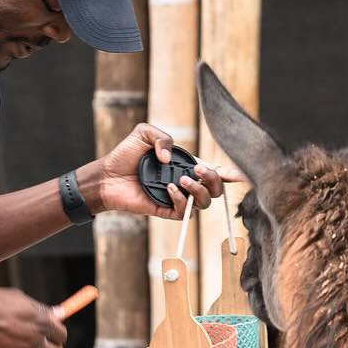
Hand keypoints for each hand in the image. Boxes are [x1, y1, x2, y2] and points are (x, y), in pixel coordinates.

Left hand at [90, 123, 245, 220]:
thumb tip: (171, 158)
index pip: (213, 171)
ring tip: (182, 179)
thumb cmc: (125, 155)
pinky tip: (169, 189)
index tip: (240, 174)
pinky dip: (181, 201)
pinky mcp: (166, 211)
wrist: (107, 176)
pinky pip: (185, 213)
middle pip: (215, 189)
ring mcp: (177, 199)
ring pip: (205, 202)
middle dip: (215, 180)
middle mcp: (185, 183)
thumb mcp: (144, 134)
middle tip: (200, 170)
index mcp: (184, 166)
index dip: (230, 173)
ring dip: (199, 190)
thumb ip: (162, 137)